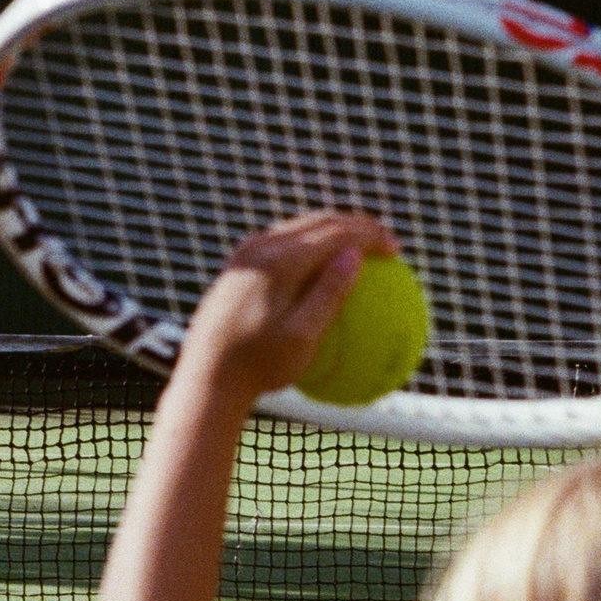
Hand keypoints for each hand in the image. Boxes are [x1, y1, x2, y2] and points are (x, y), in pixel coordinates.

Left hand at [173, 211, 397, 404]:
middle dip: (357, 226)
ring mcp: (245, 254)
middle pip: (319, 221)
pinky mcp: (236, 267)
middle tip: (385, 244)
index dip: (371, 235)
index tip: (396, 251)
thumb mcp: (300, 339)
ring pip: (299, 228)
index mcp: (279, 261)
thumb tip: (356, 256)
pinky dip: (308, 248)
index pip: (336, 232)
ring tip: (359, 249)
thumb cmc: (257, 368)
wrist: (204, 378)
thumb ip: (328, 295)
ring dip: (333, 232)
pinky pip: (280, 245)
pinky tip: (322, 270)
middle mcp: (260, 248)